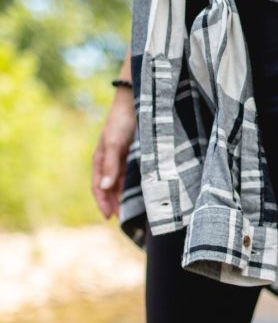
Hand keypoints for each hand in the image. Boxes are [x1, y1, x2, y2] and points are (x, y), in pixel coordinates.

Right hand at [91, 88, 136, 219]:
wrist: (134, 103)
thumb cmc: (121, 122)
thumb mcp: (114, 144)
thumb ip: (110, 166)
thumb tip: (106, 188)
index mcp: (99, 159)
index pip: (98, 186)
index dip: (102, 202)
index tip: (109, 217)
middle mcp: (107, 160)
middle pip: (107, 188)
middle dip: (111, 204)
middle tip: (119, 220)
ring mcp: (118, 158)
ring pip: (117, 184)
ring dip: (119, 198)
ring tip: (126, 212)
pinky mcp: (128, 155)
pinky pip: (126, 176)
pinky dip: (127, 187)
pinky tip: (133, 195)